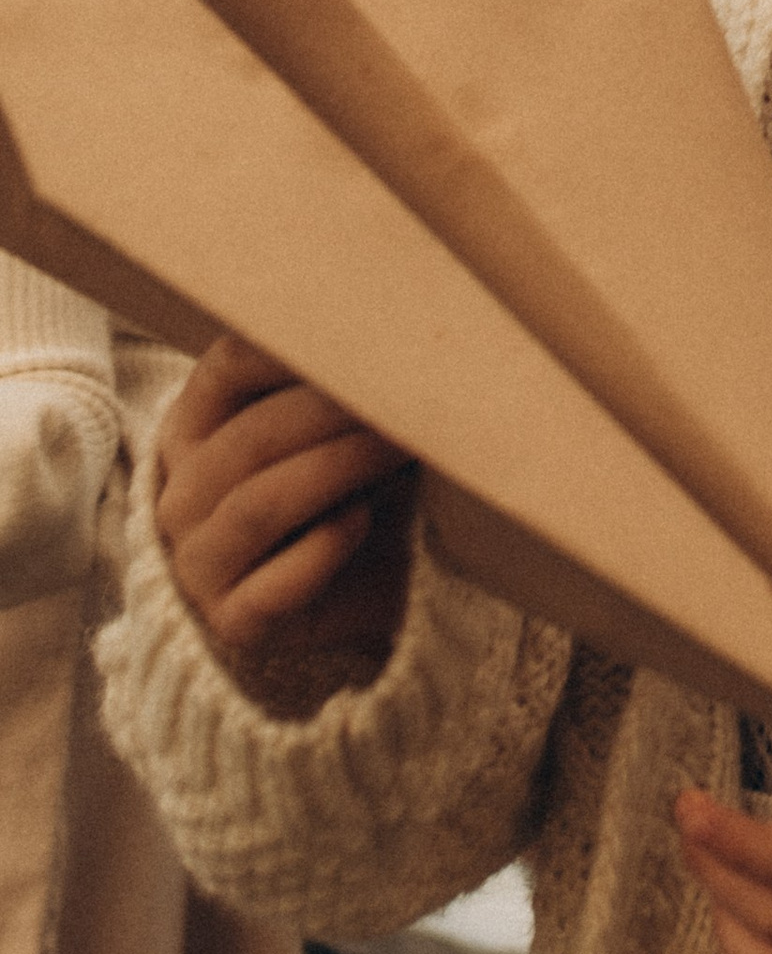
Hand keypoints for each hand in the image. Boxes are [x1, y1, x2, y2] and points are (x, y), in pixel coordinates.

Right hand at [156, 335, 413, 695]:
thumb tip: (393, 333)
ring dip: (340, 468)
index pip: (228, 368)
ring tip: (404, 446)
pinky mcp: (234, 623)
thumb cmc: (345, 495)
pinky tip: (362, 520)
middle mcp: (180, 498)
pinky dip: (323, 549)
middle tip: (408, 392)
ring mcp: (198, 566)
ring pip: (261, 504)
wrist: (353, 604)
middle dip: (335, 409)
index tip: (365, 330)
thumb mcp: (338, 433)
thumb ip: (343, 389)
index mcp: (194, 433)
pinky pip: (272, 586)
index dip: (293, 345)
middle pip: (252, 437)